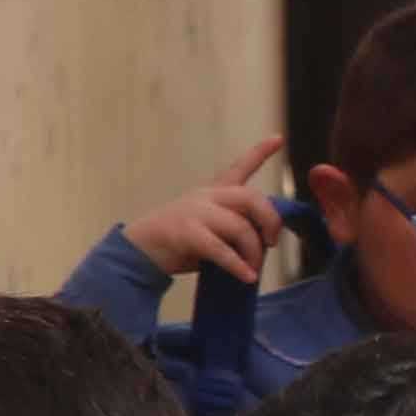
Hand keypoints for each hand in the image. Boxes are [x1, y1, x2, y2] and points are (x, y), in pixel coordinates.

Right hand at [121, 137, 289, 280]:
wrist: (137, 251)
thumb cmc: (177, 242)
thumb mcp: (208, 228)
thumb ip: (232, 227)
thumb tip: (261, 244)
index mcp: (212, 192)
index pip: (239, 167)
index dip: (260, 152)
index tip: (278, 138)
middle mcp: (206, 197)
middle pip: (250, 198)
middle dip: (269, 220)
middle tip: (272, 242)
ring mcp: (195, 213)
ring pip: (240, 226)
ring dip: (253, 251)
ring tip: (254, 269)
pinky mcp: (187, 233)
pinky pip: (221, 250)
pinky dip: (237, 266)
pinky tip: (247, 277)